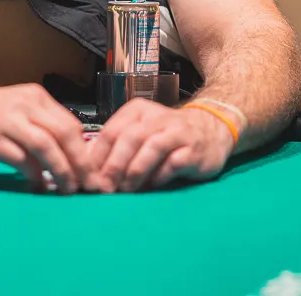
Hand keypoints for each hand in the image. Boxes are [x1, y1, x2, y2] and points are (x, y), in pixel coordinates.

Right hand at [0, 83, 88, 193]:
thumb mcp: (13, 113)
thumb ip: (37, 128)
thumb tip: (64, 156)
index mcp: (34, 97)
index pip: (72, 124)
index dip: (86, 151)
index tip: (91, 172)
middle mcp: (25, 105)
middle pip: (67, 134)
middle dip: (81, 164)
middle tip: (87, 185)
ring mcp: (9, 121)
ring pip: (49, 147)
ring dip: (62, 171)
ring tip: (67, 190)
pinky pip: (23, 160)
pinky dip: (35, 176)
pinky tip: (38, 186)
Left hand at [84, 99, 233, 193]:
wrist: (211, 129)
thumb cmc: (167, 135)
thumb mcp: (140, 133)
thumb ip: (116, 146)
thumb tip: (88, 168)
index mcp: (138, 111)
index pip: (111, 131)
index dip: (97, 156)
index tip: (89, 177)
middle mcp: (157, 117)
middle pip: (130, 138)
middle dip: (114, 165)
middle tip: (104, 187)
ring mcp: (177, 131)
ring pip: (151, 147)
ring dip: (135, 171)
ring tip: (125, 190)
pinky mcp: (194, 149)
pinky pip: (173, 163)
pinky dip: (159, 176)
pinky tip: (151, 186)